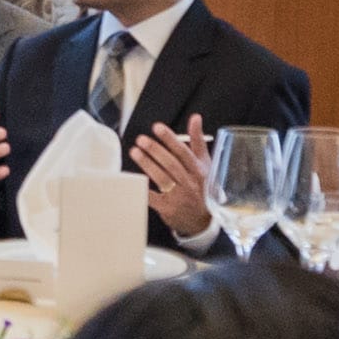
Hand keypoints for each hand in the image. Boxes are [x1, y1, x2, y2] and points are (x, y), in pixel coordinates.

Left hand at [133, 120, 215, 240]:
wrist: (204, 221)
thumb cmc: (203, 188)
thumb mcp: (205, 164)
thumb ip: (198, 140)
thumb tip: (195, 118)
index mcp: (199, 170)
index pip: (183, 152)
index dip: (170, 139)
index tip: (157, 128)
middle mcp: (190, 182)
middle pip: (171, 164)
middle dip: (156, 150)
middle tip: (141, 139)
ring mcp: (179, 197)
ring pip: (162, 178)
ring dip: (147, 165)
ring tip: (135, 152)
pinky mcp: (168, 209)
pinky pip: (153, 197)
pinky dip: (143, 188)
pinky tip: (133, 179)